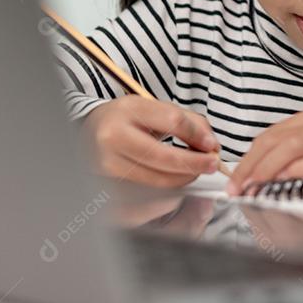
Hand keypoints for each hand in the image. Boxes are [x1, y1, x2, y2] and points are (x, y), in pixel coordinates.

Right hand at [84, 96, 219, 187]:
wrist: (90, 131)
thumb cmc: (128, 119)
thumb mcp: (154, 108)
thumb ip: (187, 121)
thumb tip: (210, 145)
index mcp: (129, 110)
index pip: (172, 121)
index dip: (197, 135)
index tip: (212, 145)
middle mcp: (114, 137)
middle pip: (163, 156)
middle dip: (193, 163)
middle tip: (212, 165)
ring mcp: (107, 163)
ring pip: (156, 180)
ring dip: (182, 179)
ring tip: (194, 172)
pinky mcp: (107, 184)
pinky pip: (145, 194)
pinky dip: (166, 191)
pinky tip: (175, 182)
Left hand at [227, 110, 302, 196]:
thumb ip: (286, 154)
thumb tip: (251, 176)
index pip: (268, 137)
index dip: (247, 160)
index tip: (233, 181)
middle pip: (277, 142)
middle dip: (252, 167)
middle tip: (238, 188)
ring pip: (293, 149)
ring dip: (269, 169)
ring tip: (254, 187)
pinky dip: (298, 171)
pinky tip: (284, 181)